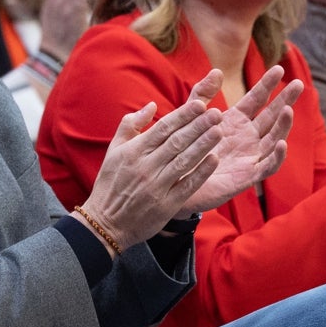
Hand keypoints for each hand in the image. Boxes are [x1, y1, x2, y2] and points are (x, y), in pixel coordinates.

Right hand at [80, 77, 224, 251]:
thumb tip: (151, 105)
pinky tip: (214, 160)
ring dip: (203, 146)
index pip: (163, 128)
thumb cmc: (110, 183)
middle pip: (177, 142)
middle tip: (216, 114)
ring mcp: (157, 186)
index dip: (183, 116)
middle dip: (198, 126)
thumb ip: (130, 125)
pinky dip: (201, 172)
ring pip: (184, 161)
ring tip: (219, 131)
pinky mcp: (167, 204)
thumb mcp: (114, 150)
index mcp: (133, 151)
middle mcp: (146, 166)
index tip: (200, 104)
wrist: (106, 222)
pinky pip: (187, 185)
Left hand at [176, 66, 297, 214]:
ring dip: (283, 126)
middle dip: (285, 100)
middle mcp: (247, 137)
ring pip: (274, 139)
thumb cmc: (185, 147)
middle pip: (272, 116)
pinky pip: (268, 166)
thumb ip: (202, 93)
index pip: (256, 99)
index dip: (268, 84)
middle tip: (298, 83)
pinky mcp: (248, 175)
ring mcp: (250, 156)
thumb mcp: (191, 116)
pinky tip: (281, 142)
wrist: (176, 180)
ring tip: (288, 110)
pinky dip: (277, 155)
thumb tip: (217, 70)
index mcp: (236, 121)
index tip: (280, 67)